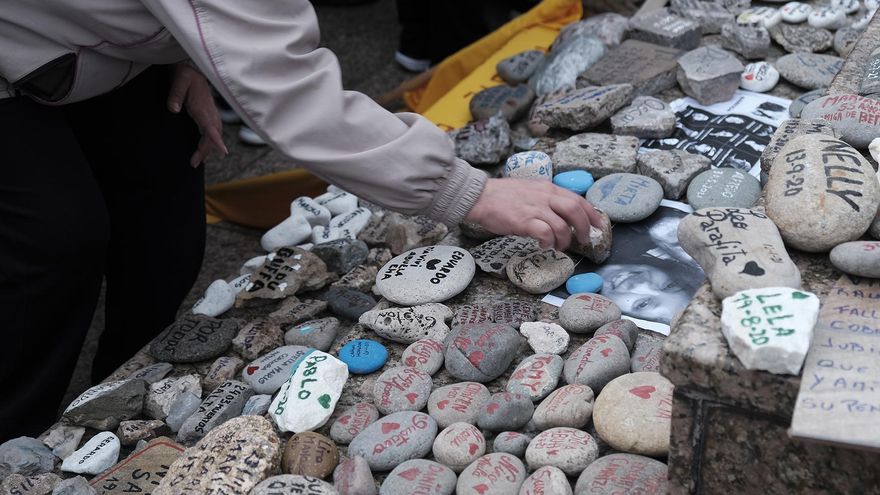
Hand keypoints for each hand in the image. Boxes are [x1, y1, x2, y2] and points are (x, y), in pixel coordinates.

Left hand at [167, 63, 226, 166]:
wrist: (192, 69)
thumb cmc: (185, 74)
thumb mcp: (179, 80)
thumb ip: (175, 94)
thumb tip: (173, 109)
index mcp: (203, 107)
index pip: (212, 126)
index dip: (216, 139)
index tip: (223, 151)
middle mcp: (210, 114)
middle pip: (212, 136)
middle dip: (206, 150)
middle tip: (193, 163)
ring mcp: (211, 116)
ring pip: (213, 136)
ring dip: (206, 149)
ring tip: (195, 162)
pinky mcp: (208, 116)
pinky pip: (211, 133)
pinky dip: (208, 143)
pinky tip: (202, 151)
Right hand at [464, 178, 603, 250]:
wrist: (480, 197)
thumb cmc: (503, 196)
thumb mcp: (531, 189)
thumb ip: (547, 198)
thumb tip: (562, 213)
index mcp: (548, 188)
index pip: (578, 199)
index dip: (592, 214)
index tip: (598, 225)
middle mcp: (545, 196)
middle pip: (576, 211)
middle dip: (585, 228)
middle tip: (585, 240)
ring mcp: (535, 209)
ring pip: (562, 226)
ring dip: (565, 240)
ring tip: (559, 246)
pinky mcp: (524, 221)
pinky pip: (545, 234)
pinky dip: (549, 242)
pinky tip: (544, 245)